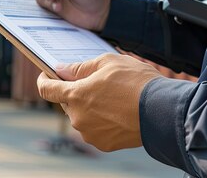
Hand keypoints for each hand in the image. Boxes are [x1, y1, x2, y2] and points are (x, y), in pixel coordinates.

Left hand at [37, 54, 161, 151]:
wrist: (162, 110)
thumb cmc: (136, 82)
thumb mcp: (107, 63)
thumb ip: (80, 67)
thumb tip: (62, 70)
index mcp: (75, 95)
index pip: (46, 89)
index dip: (44, 79)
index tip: (47, 74)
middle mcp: (78, 117)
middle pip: (66, 102)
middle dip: (76, 92)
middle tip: (96, 82)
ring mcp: (90, 133)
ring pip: (82, 116)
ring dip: (90, 107)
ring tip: (112, 97)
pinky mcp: (103, 144)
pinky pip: (95, 129)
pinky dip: (101, 120)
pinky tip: (118, 111)